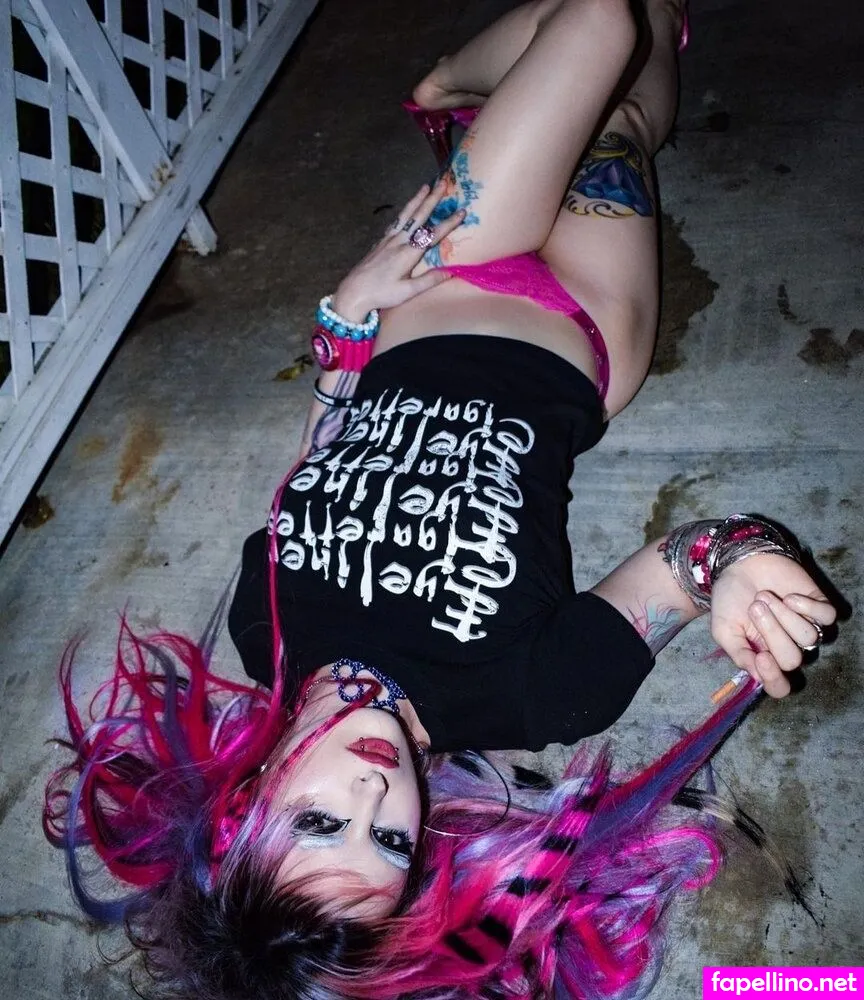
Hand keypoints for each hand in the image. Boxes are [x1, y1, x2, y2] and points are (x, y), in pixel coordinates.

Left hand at [333, 180, 463, 318]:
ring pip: (405, 215)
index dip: (449, 223)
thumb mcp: (408, 291)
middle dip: (432, 199)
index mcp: (408, 254)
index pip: (433, 235)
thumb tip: (451, 272)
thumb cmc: (382, 294)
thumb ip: (430, 280)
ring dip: (416, 199)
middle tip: (443, 183)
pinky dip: (404, 212)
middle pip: (418, 216)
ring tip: (425, 186)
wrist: (354, 291)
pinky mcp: (380, 242)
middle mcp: (398, 242)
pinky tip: (406, 210)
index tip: (462, 211)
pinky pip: (395, 222)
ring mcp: (387, 240)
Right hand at [710, 553, 836, 696]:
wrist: (739, 564)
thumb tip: (757, 676)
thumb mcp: (723, 629)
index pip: (778, 686)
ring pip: (809, 637)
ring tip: (764, 596)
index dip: (774, 679)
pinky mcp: (818, 606)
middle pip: (793, 660)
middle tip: (754, 608)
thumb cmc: (729, 598)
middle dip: (773, 633)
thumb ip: (739, 654)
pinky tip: (789, 596)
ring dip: (784, 615)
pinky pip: (826, 617)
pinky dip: (807, 607)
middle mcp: (787, 647)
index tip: (762, 659)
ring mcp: (805, 627)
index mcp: (763, 658)